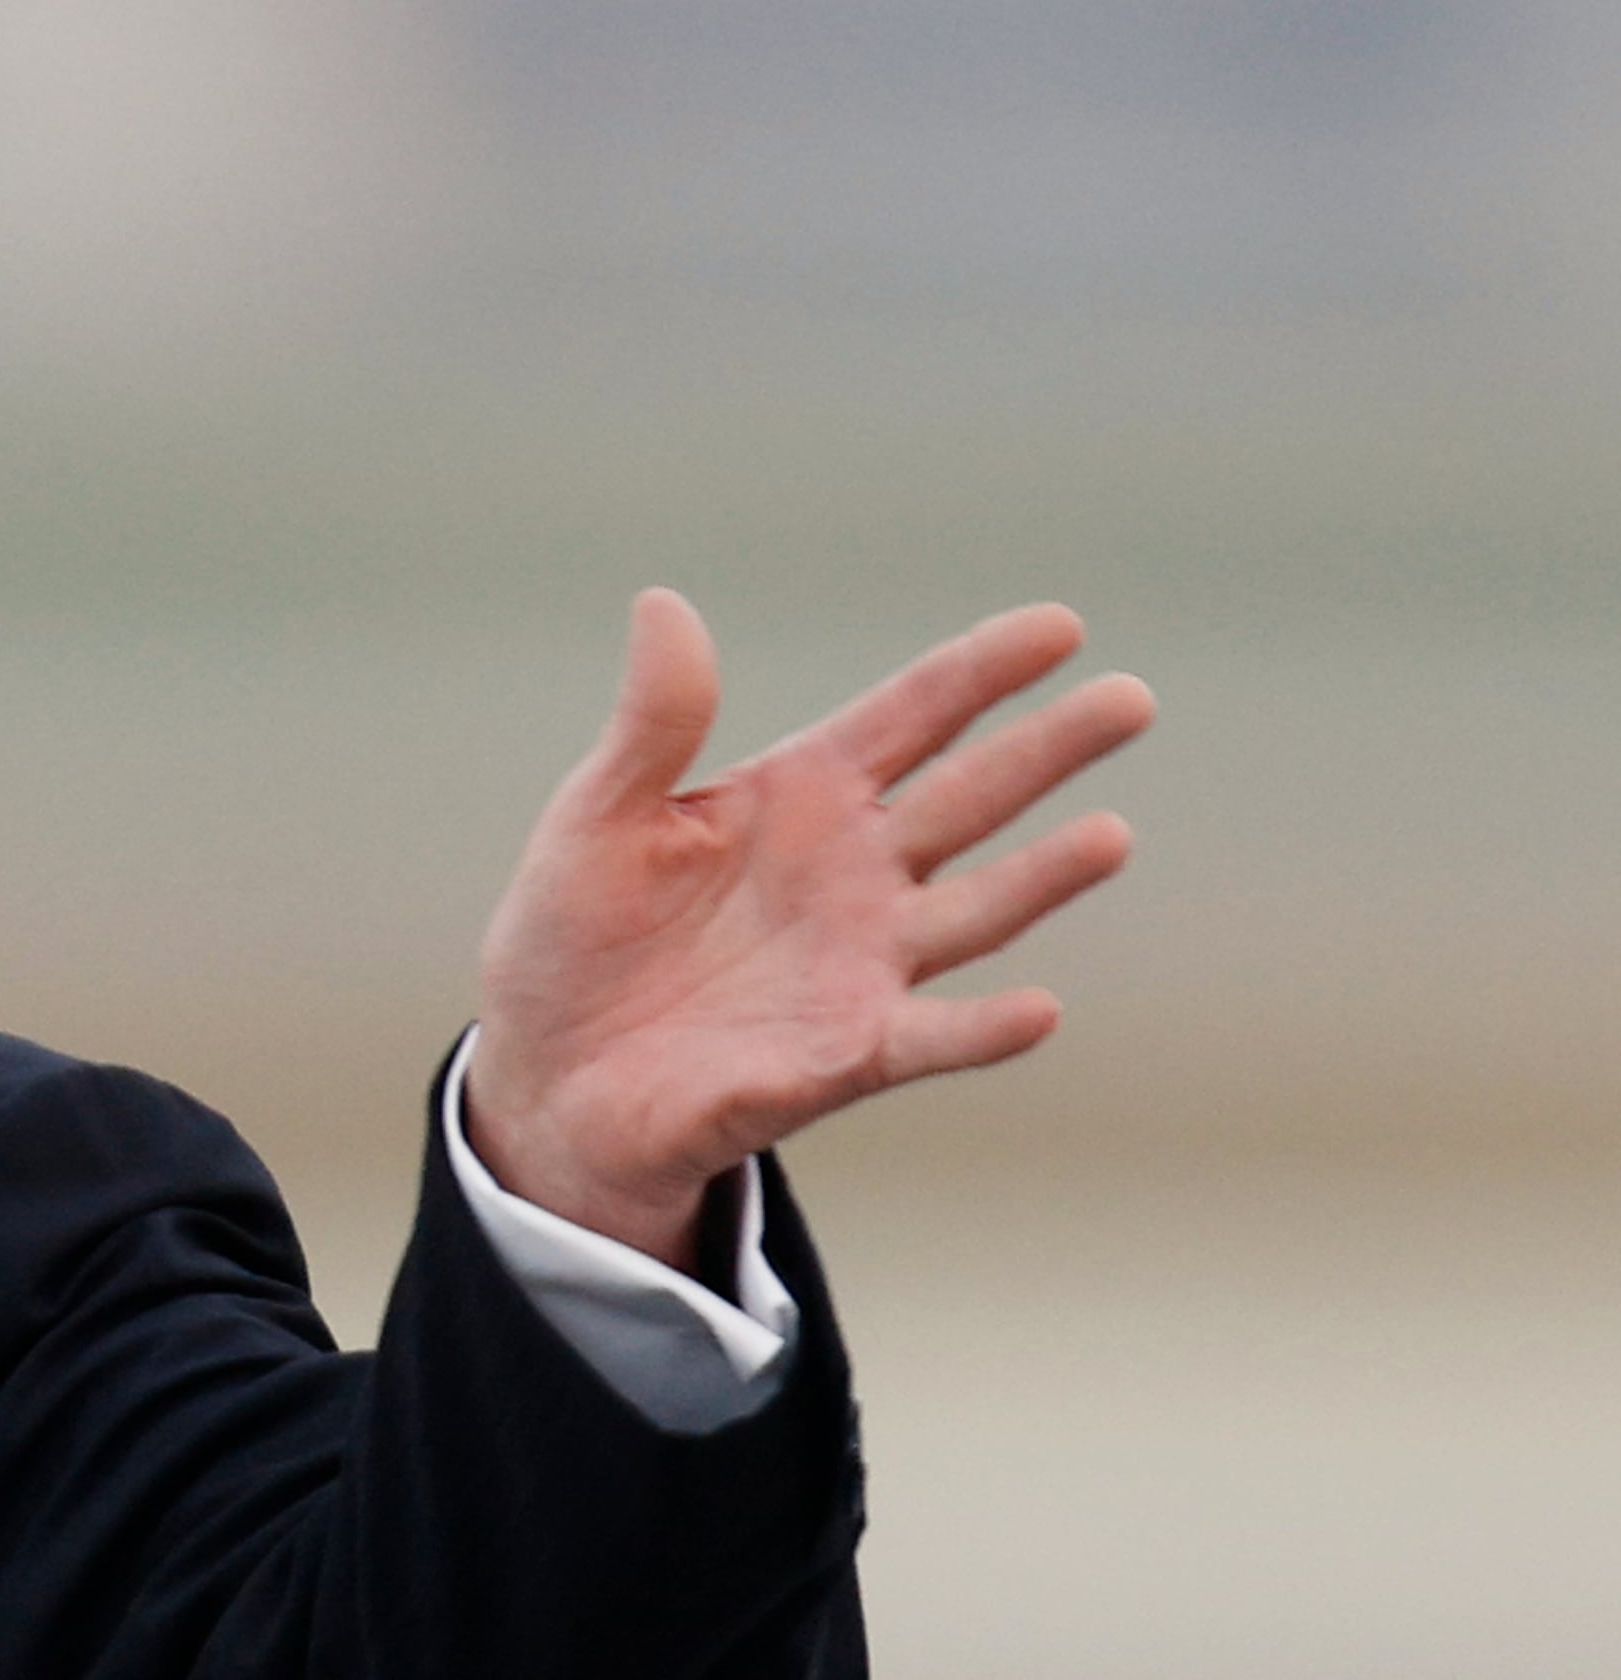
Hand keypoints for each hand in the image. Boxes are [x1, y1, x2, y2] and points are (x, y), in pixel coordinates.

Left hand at [465, 590, 1154, 1267]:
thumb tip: (664, 604)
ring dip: (1042, 879)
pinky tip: (1038, 1008)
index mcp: (801, 798)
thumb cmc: (576, 937)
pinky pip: (929, 1039)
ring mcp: (859, 965)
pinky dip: (983, 1030)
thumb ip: (653, 724)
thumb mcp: (598, 816)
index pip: (911, 718)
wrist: (549, 1075)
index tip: (1062, 626)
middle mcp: (853, 875)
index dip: (981, 672)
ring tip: (1110, 836)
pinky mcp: (842, 1057)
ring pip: (974, 911)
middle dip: (1047, 750)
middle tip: (1131, 699)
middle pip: (970, 798)